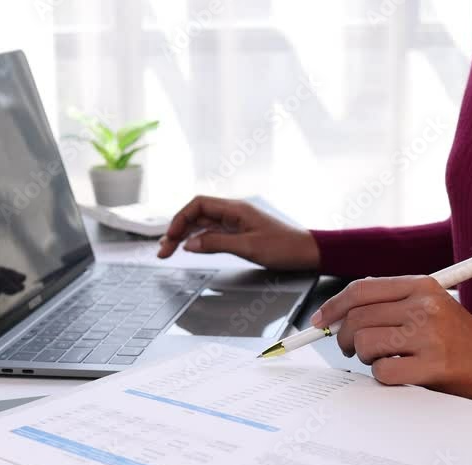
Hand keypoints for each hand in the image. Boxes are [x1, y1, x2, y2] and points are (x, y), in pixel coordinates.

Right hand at [157, 196, 319, 270]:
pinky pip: (213, 233)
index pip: (198, 205)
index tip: (170, 237)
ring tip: (169, 251)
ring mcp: (236, 222)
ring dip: (184, 236)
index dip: (179, 219)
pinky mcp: (240, 233)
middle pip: (196, 215)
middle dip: (177, 230)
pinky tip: (190, 248)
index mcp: (236, 209)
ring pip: (202, 225)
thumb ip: (217, 244)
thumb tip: (190, 244)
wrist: (308, 251)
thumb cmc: (285, 248)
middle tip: (163, 250)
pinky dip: (198, 240)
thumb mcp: (249, 248)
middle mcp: (234, 212)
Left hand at [312, 276, 471, 398]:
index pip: (361, 290)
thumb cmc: (451, 334)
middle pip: (358, 318)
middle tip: (353, 349)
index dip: (333, 306)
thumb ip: (388, 302)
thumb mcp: (426, 303)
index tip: (320, 321)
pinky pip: (382, 371)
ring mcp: (429, 335)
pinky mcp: (432, 364)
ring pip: (365, 344)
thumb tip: (337, 313)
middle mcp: (424, 306)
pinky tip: (400, 372)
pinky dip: (383, 376)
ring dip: (366, 357)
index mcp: (420, 285)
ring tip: (384, 359)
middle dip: (345, 338)